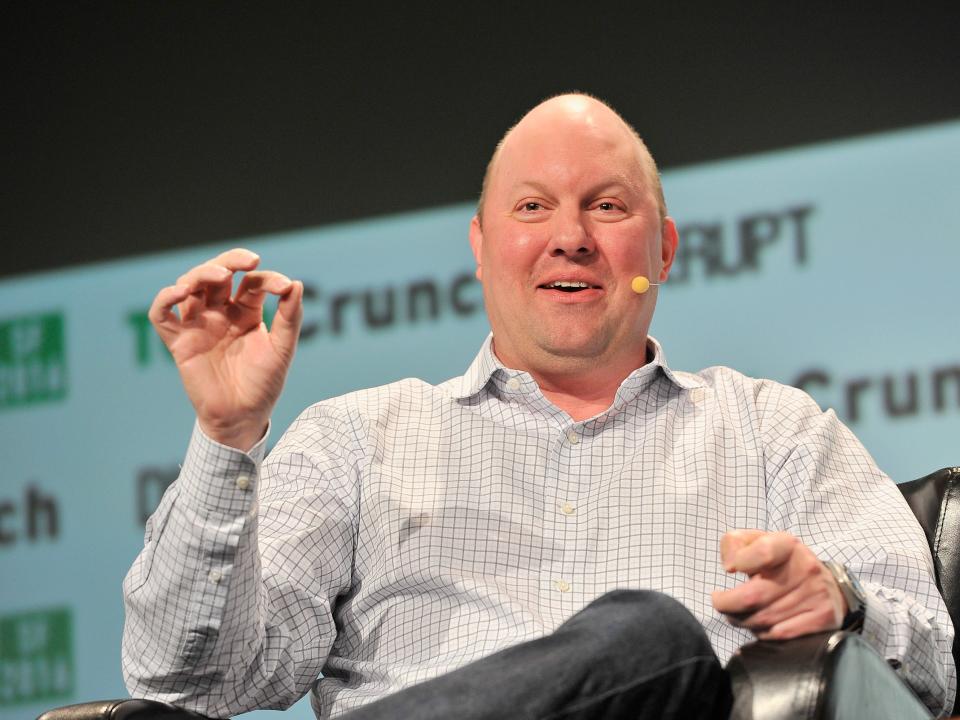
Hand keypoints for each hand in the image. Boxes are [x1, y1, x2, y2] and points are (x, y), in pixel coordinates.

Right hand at [148, 248, 303, 449]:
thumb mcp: (282, 349)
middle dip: (230, 261)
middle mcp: (220, 314)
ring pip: (189, 286)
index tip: (285, 287)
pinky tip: (181, 293)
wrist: (243, 417)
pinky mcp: (179, 341)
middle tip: (249, 260)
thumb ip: (290, 318)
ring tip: (221, 276)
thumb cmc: (264, 384)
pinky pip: (161, 314)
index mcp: (247, 313)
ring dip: (201, 274)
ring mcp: (198, 325)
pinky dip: (165, 298)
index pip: (252, 283)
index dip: (268, 279)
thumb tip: (296, 284)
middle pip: (216, 275)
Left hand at [711, 530, 846, 639]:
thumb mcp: (758, 541)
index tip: (729, 570)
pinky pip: (778, 634)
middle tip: (720, 602)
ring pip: (763, 619)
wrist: (827, 584)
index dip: (738, 562)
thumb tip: (730, 566)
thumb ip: (734, 544)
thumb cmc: (780, 563)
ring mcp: (816, 595)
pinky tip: (757, 626)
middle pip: (753, 596)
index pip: (762, 552)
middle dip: (728, 604)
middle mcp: (806, 569)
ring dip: (742, 620)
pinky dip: (761, 633)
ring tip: (736, 614)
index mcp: (788, 546)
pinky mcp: (823, 618)